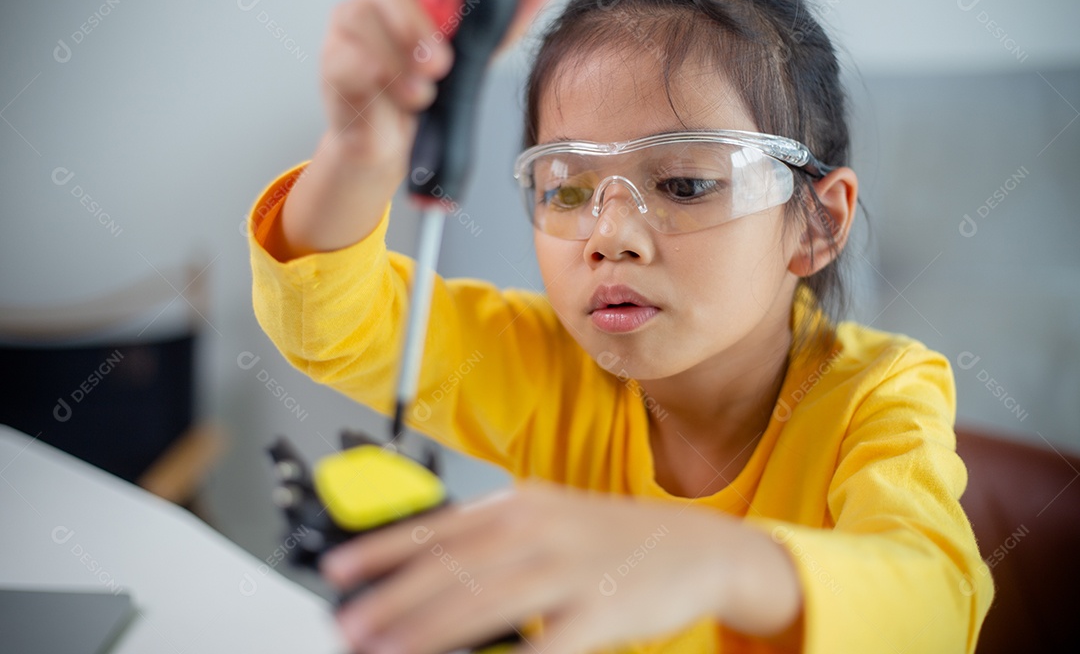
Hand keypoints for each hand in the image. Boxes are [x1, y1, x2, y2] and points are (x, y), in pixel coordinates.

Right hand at [274, 0, 549, 258]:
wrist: (393, 150)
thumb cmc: (426, 100)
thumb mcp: (472, 61)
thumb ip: (502, 25)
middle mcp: (374, 5)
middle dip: (415, 25)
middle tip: (441, 64)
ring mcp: (346, 33)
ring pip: (358, 18)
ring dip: (396, 59)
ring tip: (422, 93)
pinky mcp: (331, 66)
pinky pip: (343, 58)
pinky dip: (373, 76)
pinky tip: (397, 97)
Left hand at [319, 481, 798, 653]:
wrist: (694, 545)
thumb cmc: (606, 537)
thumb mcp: (547, 520)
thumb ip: (491, 541)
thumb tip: (424, 571)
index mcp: (520, 505)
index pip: (438, 526)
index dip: (382, 550)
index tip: (337, 571)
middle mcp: (540, 529)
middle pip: (452, 566)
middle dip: (393, 599)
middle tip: (349, 626)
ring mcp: (571, 568)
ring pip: (486, 601)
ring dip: (429, 630)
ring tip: (385, 651)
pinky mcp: (603, 608)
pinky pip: (548, 643)